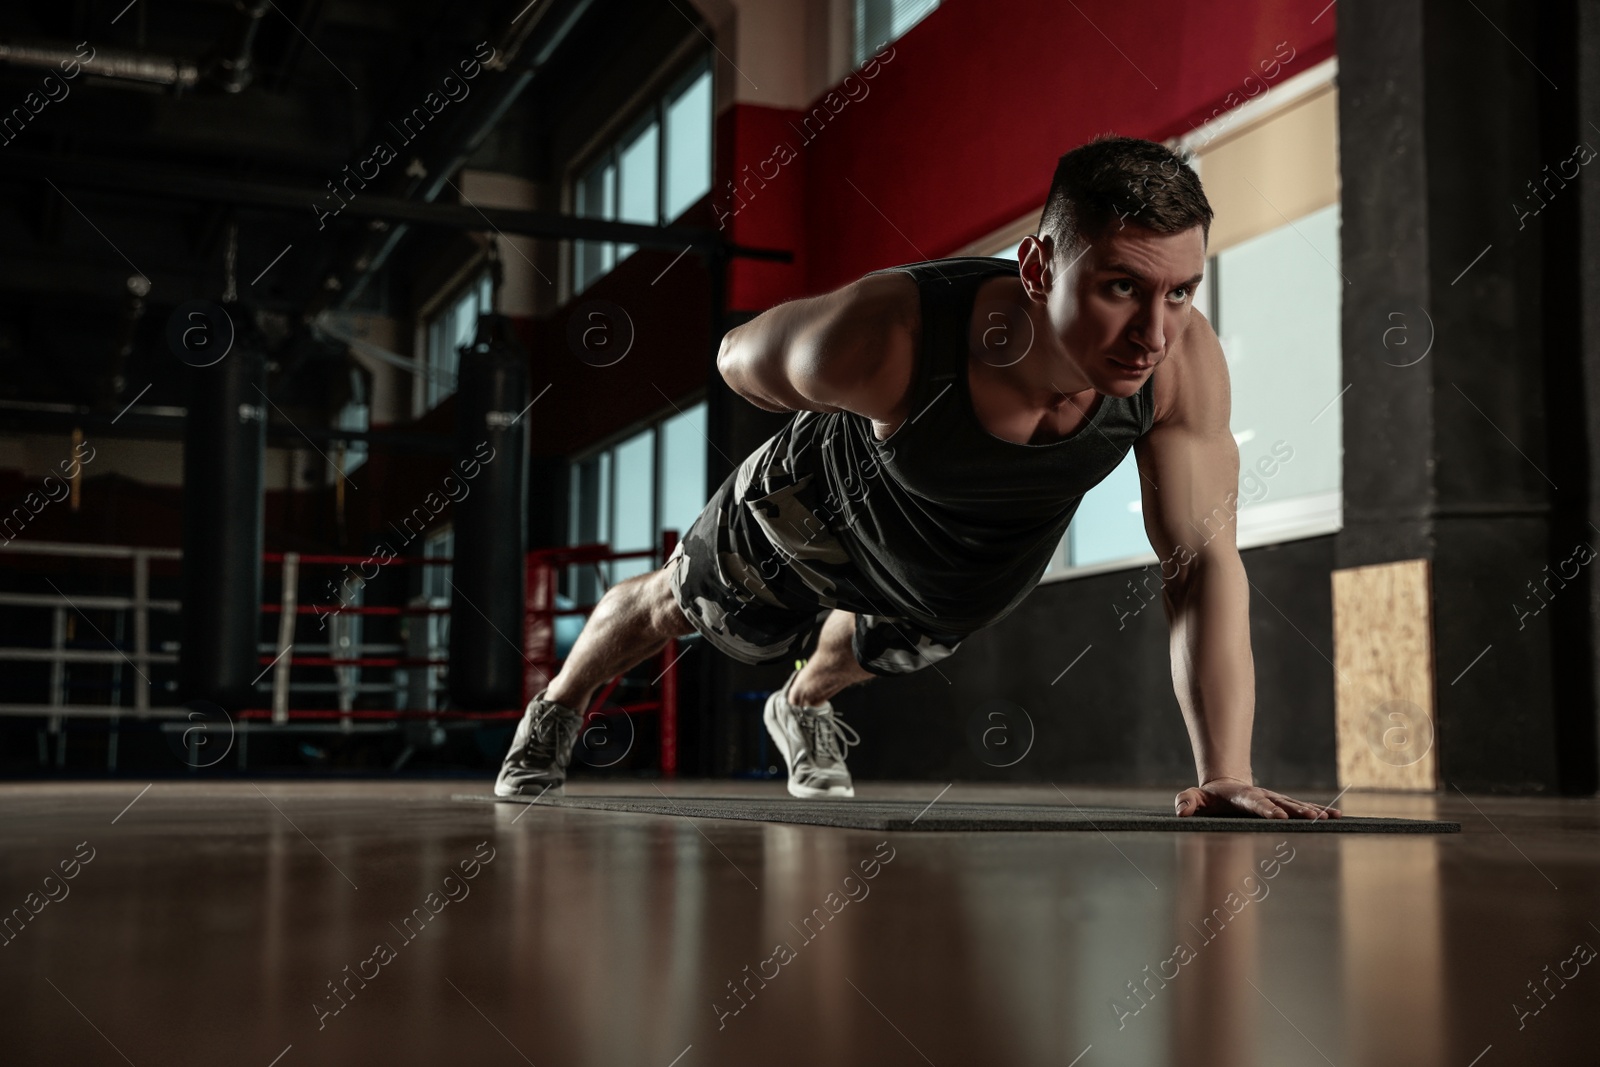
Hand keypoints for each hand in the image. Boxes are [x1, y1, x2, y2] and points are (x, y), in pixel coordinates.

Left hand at [1174, 777, 1341, 819]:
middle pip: (1282, 803)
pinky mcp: (1282, 804)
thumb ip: (1187, 801)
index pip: (1256, 803)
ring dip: (1312, 811)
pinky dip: (1318, 810)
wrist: (1226, 786)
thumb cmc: (1209, 798)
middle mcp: (1263, 796)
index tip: (1279, 816)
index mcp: (1242, 797)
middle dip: (1297, 810)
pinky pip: (1302, 807)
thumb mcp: (1195, 797)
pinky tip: (1336, 816)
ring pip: (1295, 804)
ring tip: (1329, 817)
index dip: (1267, 809)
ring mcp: (1274, 799)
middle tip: (1313, 818)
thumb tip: (1181, 811)